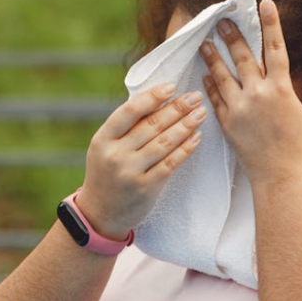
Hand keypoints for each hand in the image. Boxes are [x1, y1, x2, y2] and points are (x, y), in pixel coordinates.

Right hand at [75, 84, 206, 239]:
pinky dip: (186, 149)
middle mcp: (116, 155)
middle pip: (152, 125)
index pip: (130, 112)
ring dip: (186, 126)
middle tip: (195, 97)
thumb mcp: (104, 147)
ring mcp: (131, 172)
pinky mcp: (146, 187)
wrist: (100, 213)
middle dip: (177, 108)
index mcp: (103, 139)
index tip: (172, 86)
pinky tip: (197, 137)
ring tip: (201, 113)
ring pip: (165, 143)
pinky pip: (171, 163)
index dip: (152, 97)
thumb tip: (155, 100)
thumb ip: (124, 128)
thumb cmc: (106, 173)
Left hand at [199, 0, 301, 185]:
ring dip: (213, 57)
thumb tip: (272, 76)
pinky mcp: (228, 124)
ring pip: (223, 75)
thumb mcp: (296, 111)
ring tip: (204, 43)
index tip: (264, 2)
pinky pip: (216, 99)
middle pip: (243, 57)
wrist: (282, 175)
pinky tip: (205, 76)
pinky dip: (210, 86)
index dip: (271, 24)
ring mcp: (240, 109)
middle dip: (232, 36)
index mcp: (281, 89)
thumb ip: (281, 90)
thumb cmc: (296, 146)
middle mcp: (259, 95)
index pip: (275, 48)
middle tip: (221, 20)